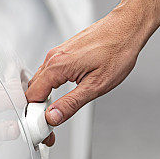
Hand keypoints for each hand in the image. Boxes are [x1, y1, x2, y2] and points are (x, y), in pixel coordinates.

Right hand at [26, 8, 143, 129]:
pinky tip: (60, 96)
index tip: (45, 130)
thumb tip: (53, 117)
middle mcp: (53, 58)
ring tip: (54, 114)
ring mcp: (57, 53)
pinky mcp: (64, 52)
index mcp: (57, 66)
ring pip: (39, 81)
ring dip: (43, 99)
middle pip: (32, 90)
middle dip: (37, 111)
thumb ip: (71, 103)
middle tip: (50, 127)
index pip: (32, 97)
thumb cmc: (117, 51)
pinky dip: (49, 87)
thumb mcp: (95, 86)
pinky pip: (48, 73)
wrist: (127, 28)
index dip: (36, 118)